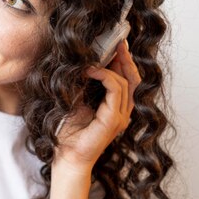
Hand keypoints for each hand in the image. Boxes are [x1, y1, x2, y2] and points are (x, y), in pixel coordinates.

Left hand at [53, 39, 140, 174]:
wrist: (66, 156)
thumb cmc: (68, 133)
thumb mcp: (76, 101)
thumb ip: (84, 85)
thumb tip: (85, 63)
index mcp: (115, 108)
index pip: (126, 80)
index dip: (122, 61)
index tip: (115, 45)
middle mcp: (122, 112)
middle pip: (132, 79)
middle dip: (125, 58)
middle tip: (119, 41)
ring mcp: (121, 117)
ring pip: (127, 82)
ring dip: (116, 64)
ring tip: (105, 51)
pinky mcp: (114, 120)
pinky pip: (116, 91)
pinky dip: (105, 76)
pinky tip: (91, 70)